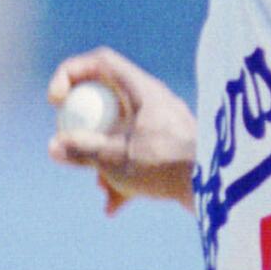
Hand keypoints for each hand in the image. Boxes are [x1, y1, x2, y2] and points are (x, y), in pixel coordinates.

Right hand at [47, 46, 196, 213]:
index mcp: (142, 89)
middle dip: (84, 130)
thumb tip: (54, 146)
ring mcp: (163, 124)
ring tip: (101, 190)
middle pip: (106, 102)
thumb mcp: (116, 160)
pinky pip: (137, 154)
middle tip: (72, 149)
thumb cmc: (167, 166)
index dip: (71, 73)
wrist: (216, 189)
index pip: (100, 62)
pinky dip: (122, 175)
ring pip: (119, 133)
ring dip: (102, 160)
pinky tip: (114, 207)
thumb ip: (82, 151)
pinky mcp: (171, 148)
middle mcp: (154, 101)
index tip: (56, 101)